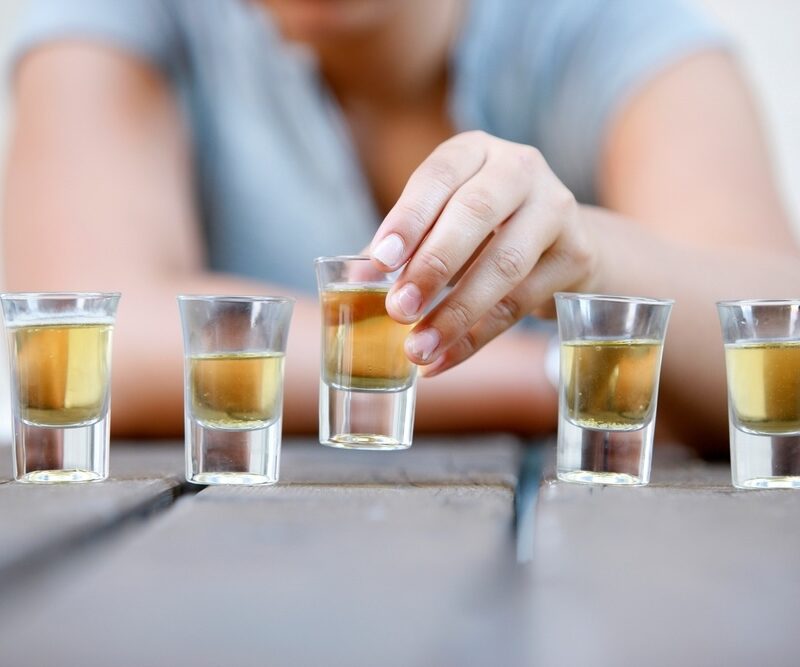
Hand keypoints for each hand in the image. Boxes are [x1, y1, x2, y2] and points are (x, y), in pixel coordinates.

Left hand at [369, 130, 594, 375]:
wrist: (562, 239)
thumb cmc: (484, 227)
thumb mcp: (442, 219)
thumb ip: (403, 244)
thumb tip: (357, 279)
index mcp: (475, 151)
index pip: (438, 176)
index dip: (408, 218)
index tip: (380, 262)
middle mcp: (520, 168)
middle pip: (476, 214)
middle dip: (432, 266)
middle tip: (397, 309)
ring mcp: (556, 208)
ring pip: (504, 265)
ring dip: (455, 312)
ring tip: (417, 347)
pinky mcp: (576, 254)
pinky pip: (521, 303)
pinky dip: (476, 337)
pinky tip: (442, 360)